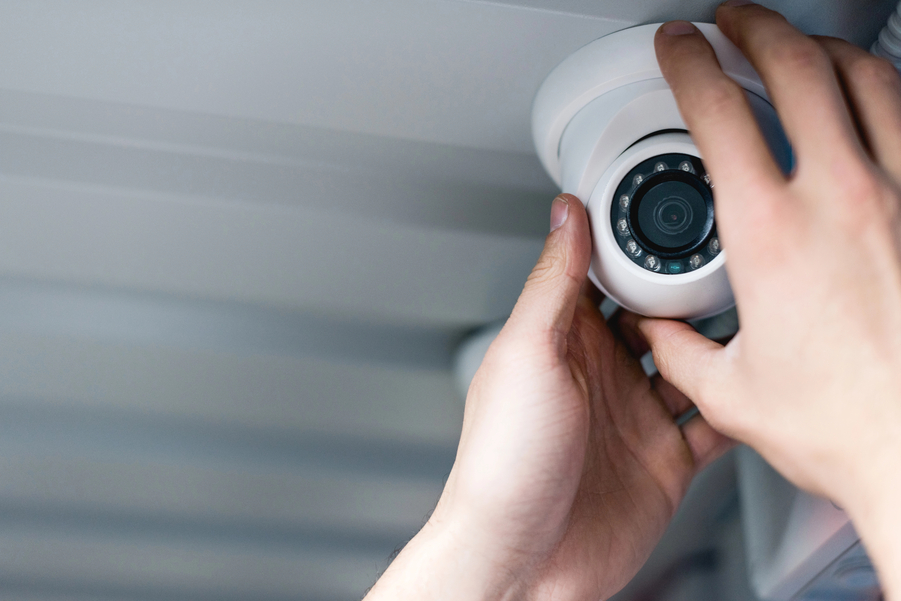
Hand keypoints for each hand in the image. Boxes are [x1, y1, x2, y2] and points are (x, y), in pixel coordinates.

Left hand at [366, 196, 730, 600]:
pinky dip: (735, 405)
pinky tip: (749, 388)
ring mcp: (634, 417)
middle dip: (687, 296)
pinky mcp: (665, 460)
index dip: (635, 252)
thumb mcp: (527, 354)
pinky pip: (712, 422)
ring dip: (717, 347)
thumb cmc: (503, 463)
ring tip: (743, 325)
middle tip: (721, 274)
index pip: (604, 279)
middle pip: (657, 318)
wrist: (523, 559)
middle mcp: (601, 375)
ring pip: (692, 365)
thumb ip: (552, 284)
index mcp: (562, 342)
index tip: (669, 223)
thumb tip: (565, 215)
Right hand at [644, 4, 900, 595]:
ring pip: (868, 79)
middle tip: (735, 21)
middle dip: (757, 27)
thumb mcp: (730, 393)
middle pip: (799, 67)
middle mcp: (843, 201)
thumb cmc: (847, 427)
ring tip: (801, 46)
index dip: (689, 63)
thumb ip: (678, 351)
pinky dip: (886, 94)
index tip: (678, 47)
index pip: (717, 112)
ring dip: (825, 49)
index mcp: (772, 235)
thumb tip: (658, 334)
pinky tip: (874, 99)